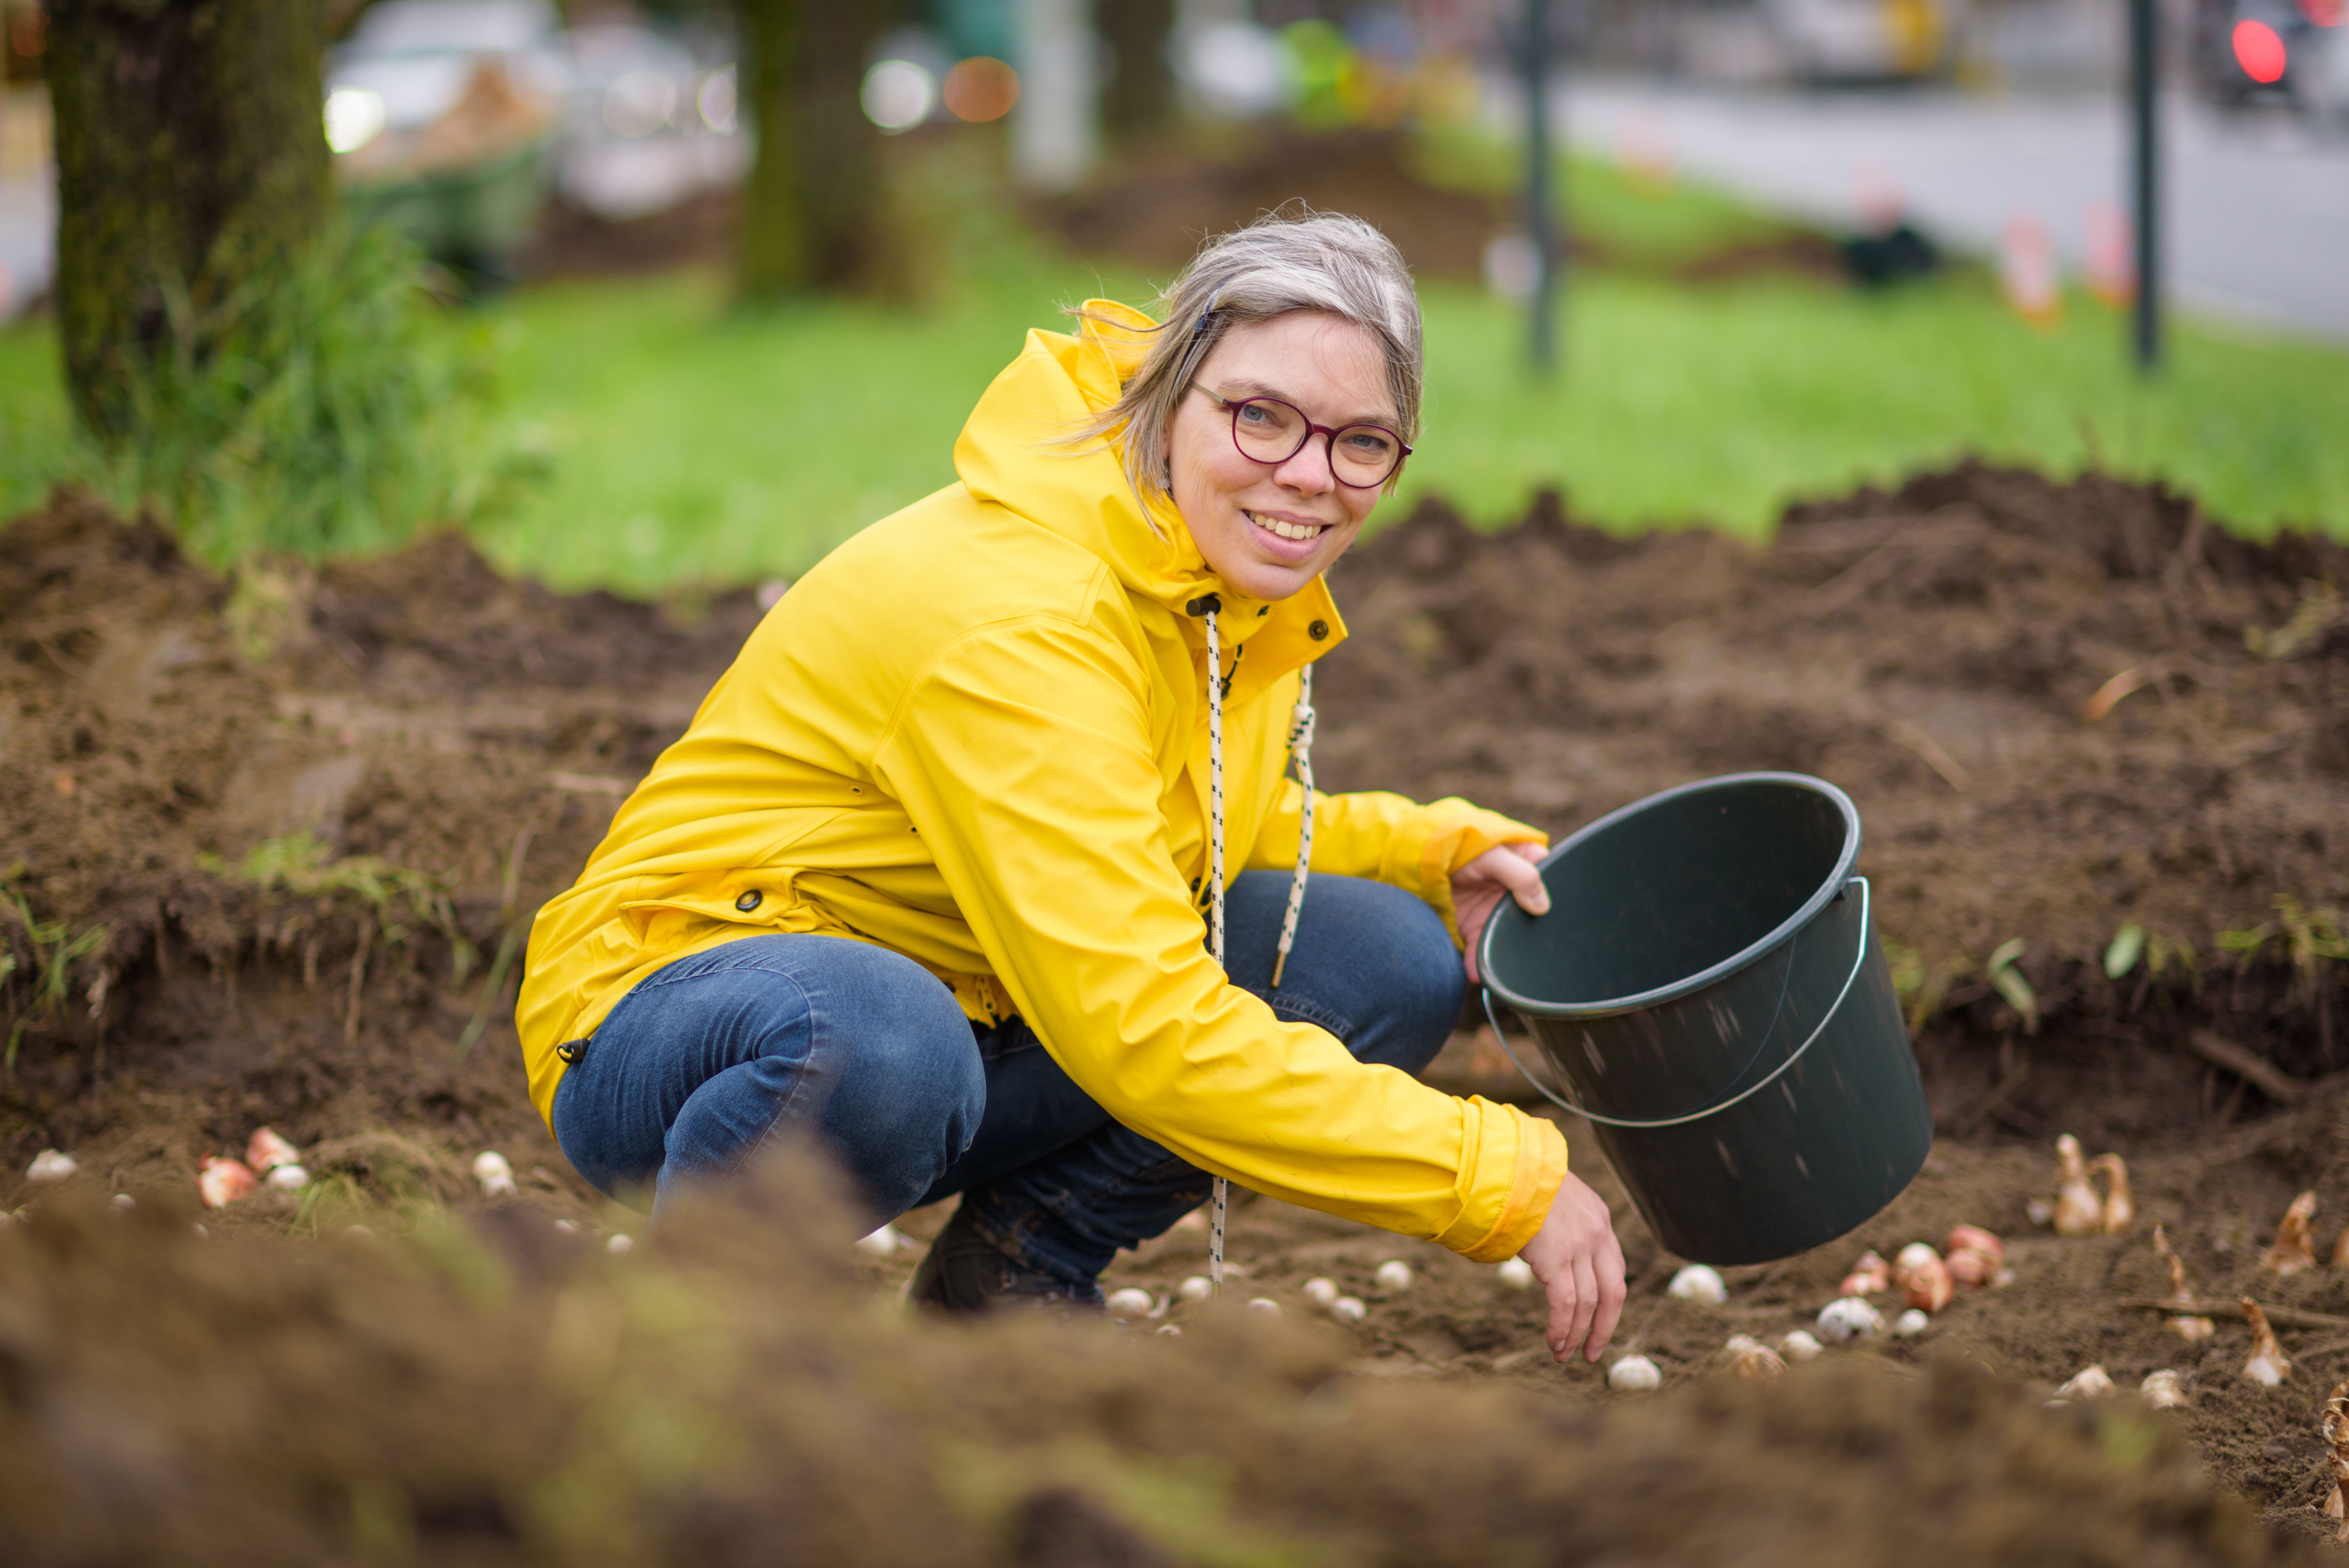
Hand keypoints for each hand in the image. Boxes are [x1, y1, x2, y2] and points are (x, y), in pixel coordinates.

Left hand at [1453, 841, 1547, 984]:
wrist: (1415, 857)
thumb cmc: (1457, 844)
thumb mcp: (1491, 855)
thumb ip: (1519, 874)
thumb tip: (1541, 906)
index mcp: (1526, 864)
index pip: (1552, 883)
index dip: (1556, 900)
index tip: (1557, 920)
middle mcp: (1513, 891)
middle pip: (1531, 919)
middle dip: (1529, 938)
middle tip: (1530, 955)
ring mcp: (1492, 910)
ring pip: (1506, 938)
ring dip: (1502, 954)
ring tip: (1499, 971)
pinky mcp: (1471, 925)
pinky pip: (1480, 947)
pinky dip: (1477, 961)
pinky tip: (1475, 972)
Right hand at [1517, 1170, 1627, 1362]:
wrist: (1507, 1164)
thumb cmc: (1518, 1178)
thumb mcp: (1552, 1196)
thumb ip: (1560, 1224)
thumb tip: (1544, 1249)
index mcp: (1599, 1217)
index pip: (1615, 1269)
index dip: (1609, 1301)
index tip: (1599, 1321)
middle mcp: (1597, 1234)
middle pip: (1613, 1293)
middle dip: (1605, 1327)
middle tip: (1593, 1352)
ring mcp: (1579, 1246)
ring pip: (1588, 1304)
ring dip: (1577, 1334)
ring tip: (1564, 1354)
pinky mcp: (1557, 1258)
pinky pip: (1566, 1305)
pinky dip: (1562, 1328)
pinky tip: (1555, 1343)